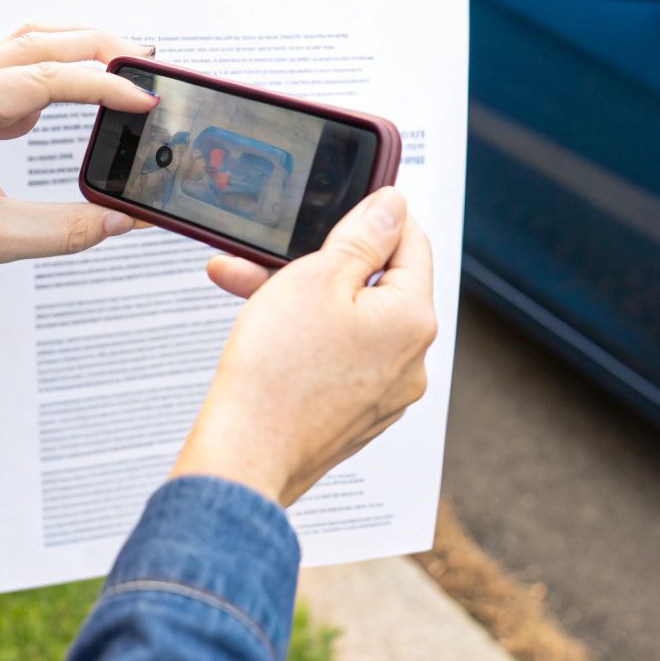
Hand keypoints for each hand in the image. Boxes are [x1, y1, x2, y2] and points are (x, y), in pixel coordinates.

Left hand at [0, 24, 157, 387]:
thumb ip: (70, 228)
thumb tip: (124, 219)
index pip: (47, 78)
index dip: (104, 86)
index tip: (141, 100)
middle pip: (36, 41)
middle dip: (96, 46)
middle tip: (143, 61)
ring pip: (20, 49)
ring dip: (70, 52)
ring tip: (117, 67)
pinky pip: (6, 74)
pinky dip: (46, 76)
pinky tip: (68, 100)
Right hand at [171, 187, 437, 505]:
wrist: (245, 456)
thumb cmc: (276, 371)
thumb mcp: (317, 276)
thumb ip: (363, 235)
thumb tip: (394, 206)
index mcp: (414, 318)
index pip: (414, 242)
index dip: (377, 216)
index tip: (345, 205)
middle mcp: (412, 360)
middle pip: (376, 285)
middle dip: (322, 261)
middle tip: (275, 251)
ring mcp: (386, 393)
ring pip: (350, 322)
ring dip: (302, 298)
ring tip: (246, 285)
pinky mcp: (357, 415)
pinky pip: (339, 359)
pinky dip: (306, 339)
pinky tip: (265, 331)